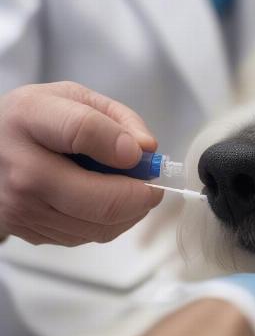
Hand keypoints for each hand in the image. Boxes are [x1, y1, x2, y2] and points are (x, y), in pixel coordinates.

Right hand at [0, 82, 162, 244]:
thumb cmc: (36, 121)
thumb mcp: (74, 98)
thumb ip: (117, 118)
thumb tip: (146, 149)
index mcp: (30, 119)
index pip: (83, 131)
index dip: (122, 144)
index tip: (140, 151)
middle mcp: (21, 169)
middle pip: (101, 201)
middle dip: (141, 197)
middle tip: (152, 187)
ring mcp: (23, 208)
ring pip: (100, 226)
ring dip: (130, 213)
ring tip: (131, 192)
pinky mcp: (30, 233)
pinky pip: (87, 236)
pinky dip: (109, 223)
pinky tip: (107, 203)